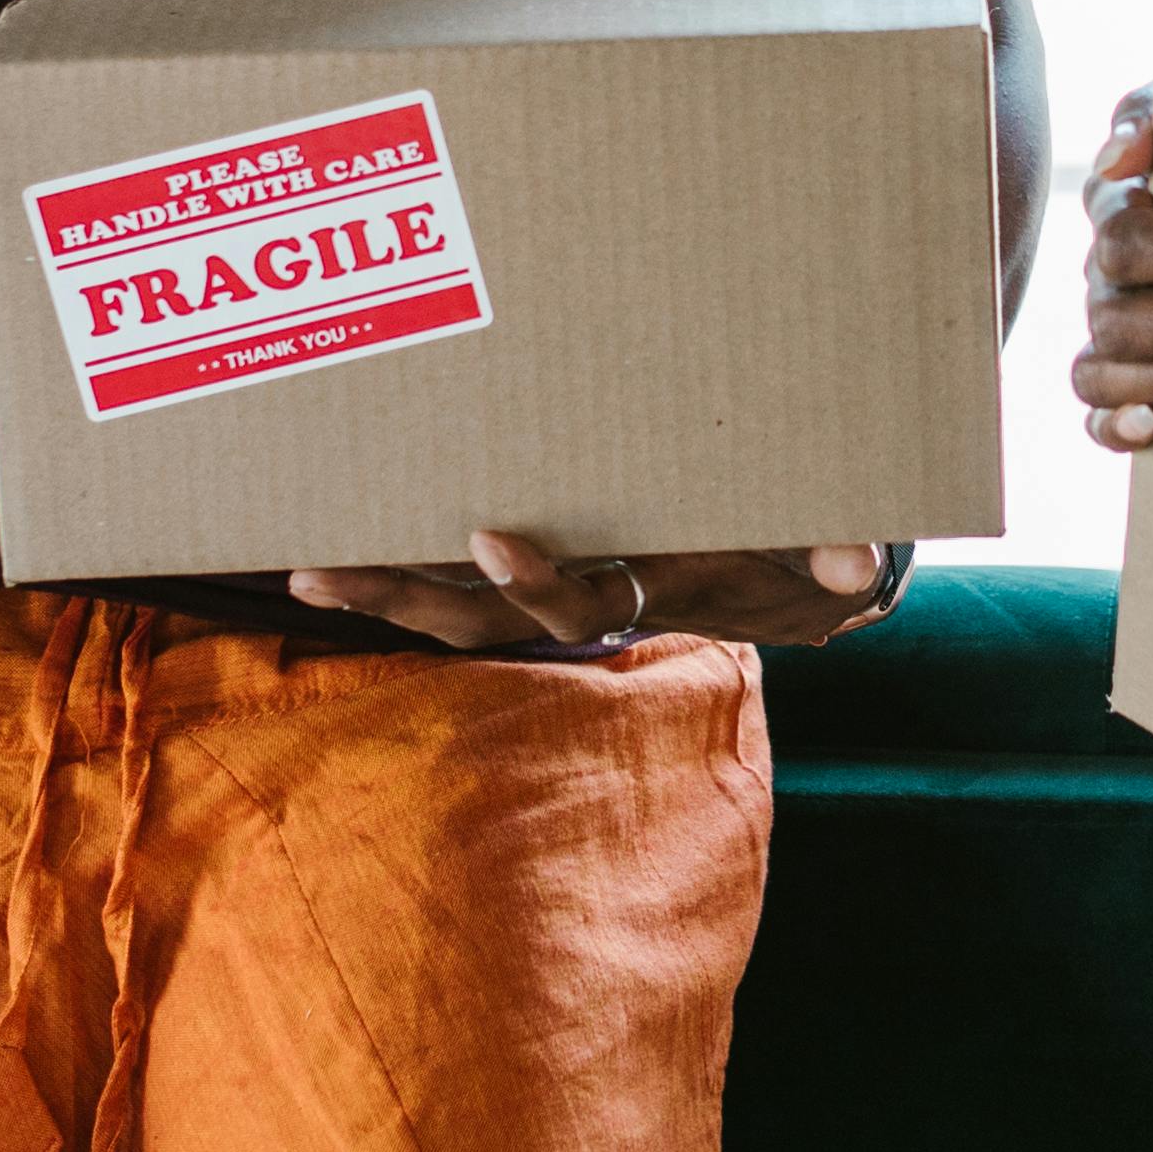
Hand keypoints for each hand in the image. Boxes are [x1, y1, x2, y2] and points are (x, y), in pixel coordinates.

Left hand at [284, 534, 896, 650]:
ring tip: (301, 570)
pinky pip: (455, 577)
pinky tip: (333, 553)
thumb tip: (851, 564)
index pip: (582, 599)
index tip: (489, 537)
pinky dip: (398, 570)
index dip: (535, 579)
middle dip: (403, 594)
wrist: (799, 574)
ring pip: (452, 603)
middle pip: (480, 614)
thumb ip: (837, 547)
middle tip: (321, 571)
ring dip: (380, 590)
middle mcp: (591, 596)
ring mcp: (558, 584)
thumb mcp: (828, 541)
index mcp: (650, 586)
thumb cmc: (802, 540)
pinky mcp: (537, 560)